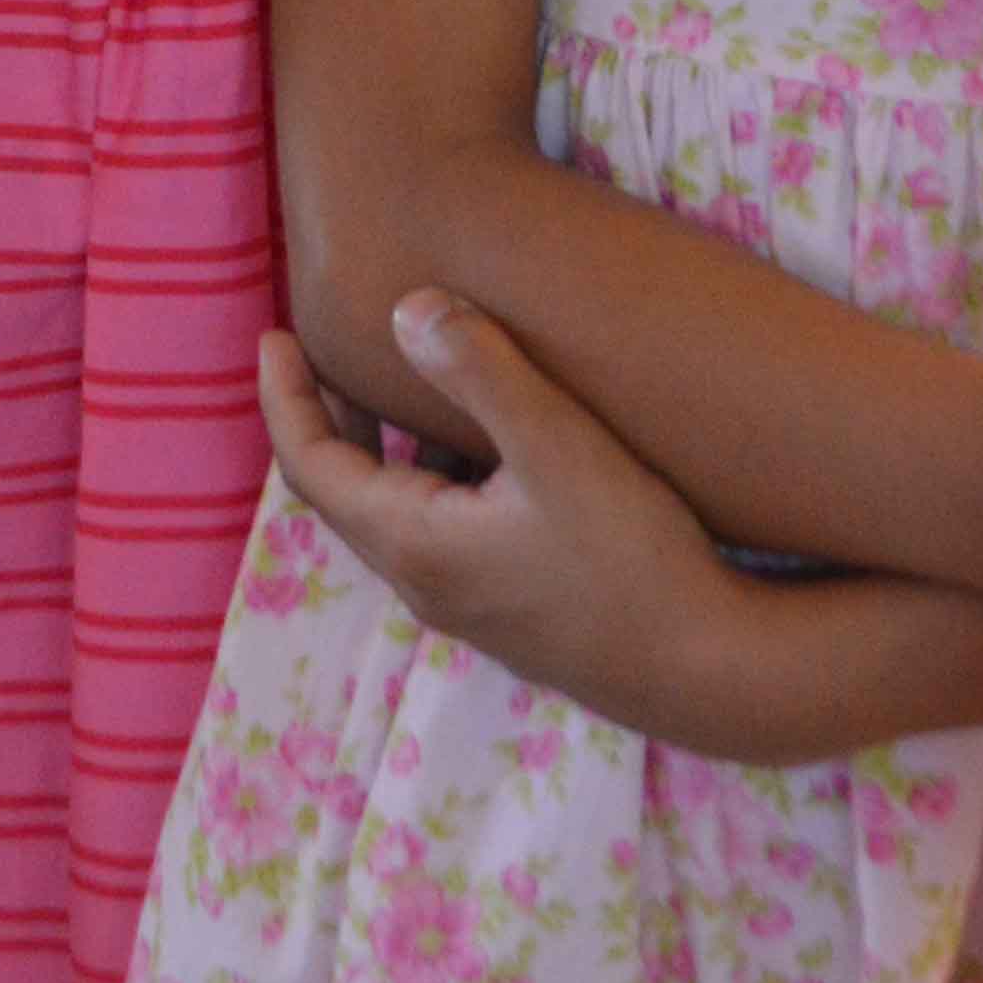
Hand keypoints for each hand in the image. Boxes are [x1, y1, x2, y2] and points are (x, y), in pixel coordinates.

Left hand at [260, 296, 793, 749]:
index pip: (310, 465)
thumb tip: (406, 308)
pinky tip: (482, 443)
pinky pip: (441, 531)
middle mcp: (426, 583)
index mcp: (414, 543)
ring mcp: (469, 605)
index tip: (273, 336)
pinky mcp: (512, 611)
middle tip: (321, 348)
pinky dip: (432, 474)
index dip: (285, 398)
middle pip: (344, 490)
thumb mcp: (559, 447)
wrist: (710, 674)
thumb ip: (481, 372)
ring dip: (383, 444)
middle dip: (327, 416)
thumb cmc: (635, 559)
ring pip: (396, 512)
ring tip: (397, 377)